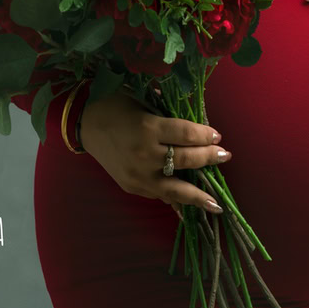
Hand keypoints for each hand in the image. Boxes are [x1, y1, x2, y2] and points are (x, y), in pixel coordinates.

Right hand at [79, 90, 231, 217]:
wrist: (84, 122)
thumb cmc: (115, 105)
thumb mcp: (142, 101)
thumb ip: (168, 112)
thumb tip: (195, 124)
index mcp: (148, 128)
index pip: (186, 135)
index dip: (205, 136)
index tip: (217, 135)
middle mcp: (145, 154)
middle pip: (186, 160)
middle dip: (208, 158)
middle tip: (224, 155)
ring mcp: (138, 175)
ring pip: (175, 189)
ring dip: (198, 195)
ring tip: (216, 203)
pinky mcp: (132, 186)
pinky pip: (159, 195)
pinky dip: (176, 199)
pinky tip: (190, 206)